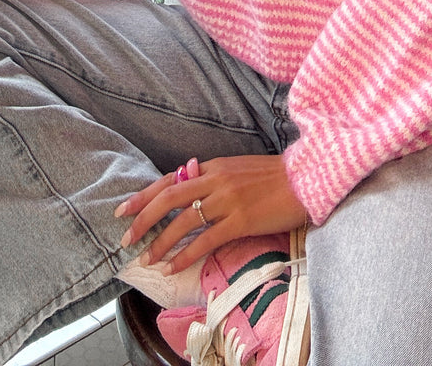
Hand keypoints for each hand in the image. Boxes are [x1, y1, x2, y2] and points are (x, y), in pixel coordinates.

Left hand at [115, 155, 307, 274]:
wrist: (306, 178)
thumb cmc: (273, 177)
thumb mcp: (238, 169)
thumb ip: (211, 177)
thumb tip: (185, 183)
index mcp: (214, 166)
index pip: (170, 178)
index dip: (145, 195)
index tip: (124, 209)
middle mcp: (217, 179)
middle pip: (170, 198)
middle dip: (143, 219)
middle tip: (126, 237)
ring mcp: (228, 200)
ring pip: (184, 221)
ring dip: (161, 242)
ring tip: (147, 258)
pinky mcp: (241, 220)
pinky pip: (207, 240)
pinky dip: (186, 254)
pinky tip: (174, 266)